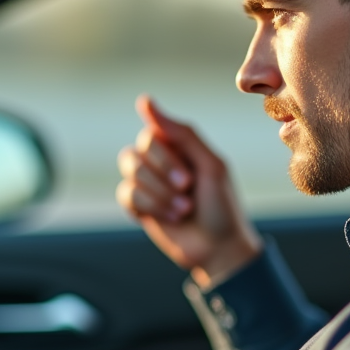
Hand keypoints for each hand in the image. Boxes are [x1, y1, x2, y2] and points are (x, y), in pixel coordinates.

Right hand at [116, 95, 261, 288]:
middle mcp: (159, 160)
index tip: (190, 178)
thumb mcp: (210, 164)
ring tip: (183, 210)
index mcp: (178, 145)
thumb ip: (181, 132)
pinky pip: (127, 194)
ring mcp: (147, 182)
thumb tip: (144, 101)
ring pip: (131, 172)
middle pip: (138, 151)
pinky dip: (151, 207)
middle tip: (188, 191)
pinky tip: (170, 218)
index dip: (167, 157)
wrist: (219, 247)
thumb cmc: (222, 205)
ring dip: (160, 195)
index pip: (153, 133)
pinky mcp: (137, 205)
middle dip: (164, 176)